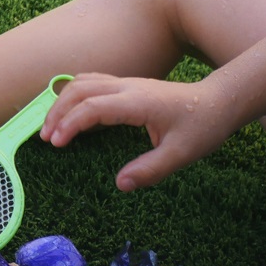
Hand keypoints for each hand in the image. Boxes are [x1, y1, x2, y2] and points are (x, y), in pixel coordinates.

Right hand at [39, 73, 239, 190]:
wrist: (219, 101)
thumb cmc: (202, 127)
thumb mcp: (181, 154)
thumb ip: (150, 170)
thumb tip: (119, 184)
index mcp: (135, 103)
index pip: (91, 107)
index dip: (69, 124)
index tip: (56, 143)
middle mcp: (126, 88)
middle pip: (78, 90)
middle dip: (56, 112)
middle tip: (45, 137)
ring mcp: (126, 83)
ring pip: (82, 82)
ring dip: (62, 100)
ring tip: (52, 125)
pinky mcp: (128, 85)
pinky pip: (92, 81)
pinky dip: (74, 92)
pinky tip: (71, 107)